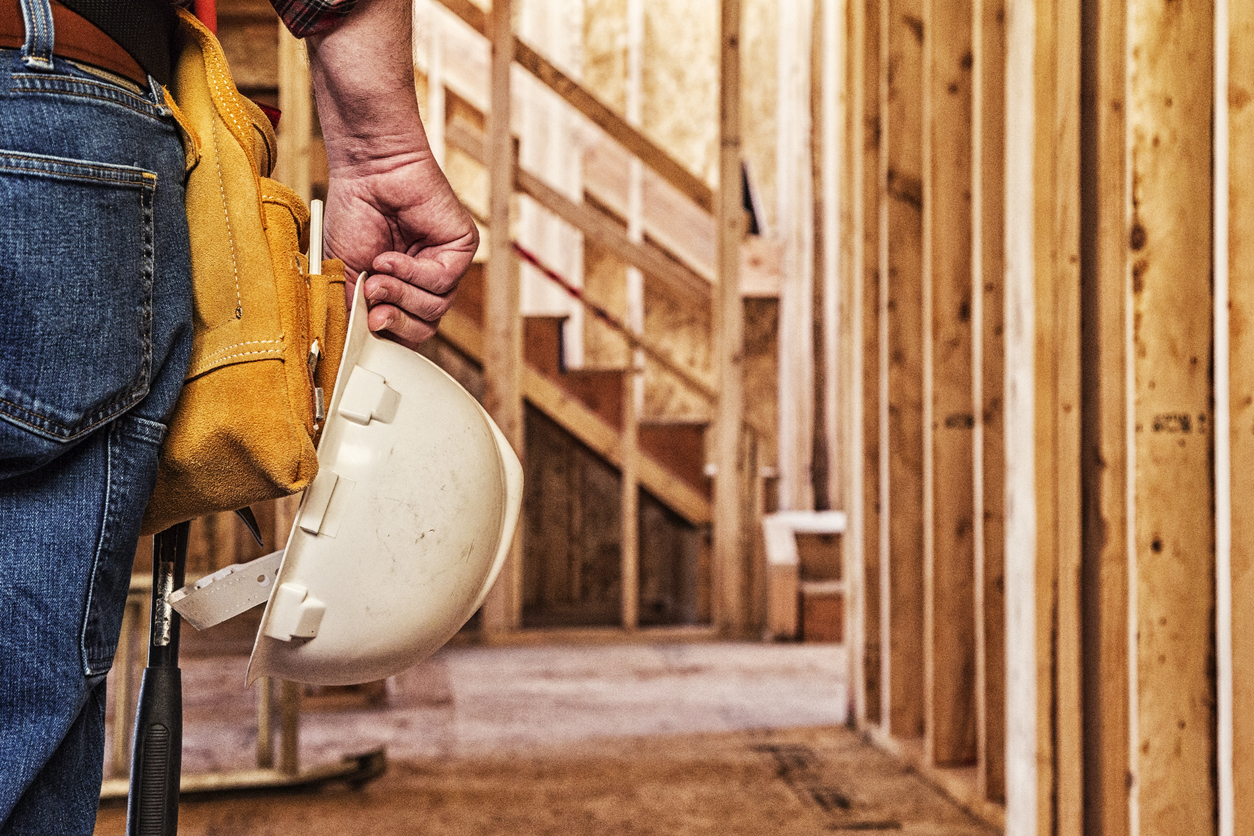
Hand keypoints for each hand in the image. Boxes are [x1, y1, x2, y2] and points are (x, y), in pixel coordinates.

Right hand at [323, 151, 477, 348]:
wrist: (367, 170)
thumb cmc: (354, 212)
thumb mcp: (346, 272)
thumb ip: (352, 309)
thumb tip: (352, 344)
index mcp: (400, 290)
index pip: (404, 332)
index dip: (386, 338)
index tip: (362, 336)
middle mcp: (425, 281)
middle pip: (424, 328)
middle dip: (395, 322)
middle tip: (372, 309)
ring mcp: (445, 266)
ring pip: (434, 309)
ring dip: (400, 296)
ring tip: (376, 277)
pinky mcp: (461, 249)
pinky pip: (442, 282)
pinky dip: (412, 274)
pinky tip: (391, 259)